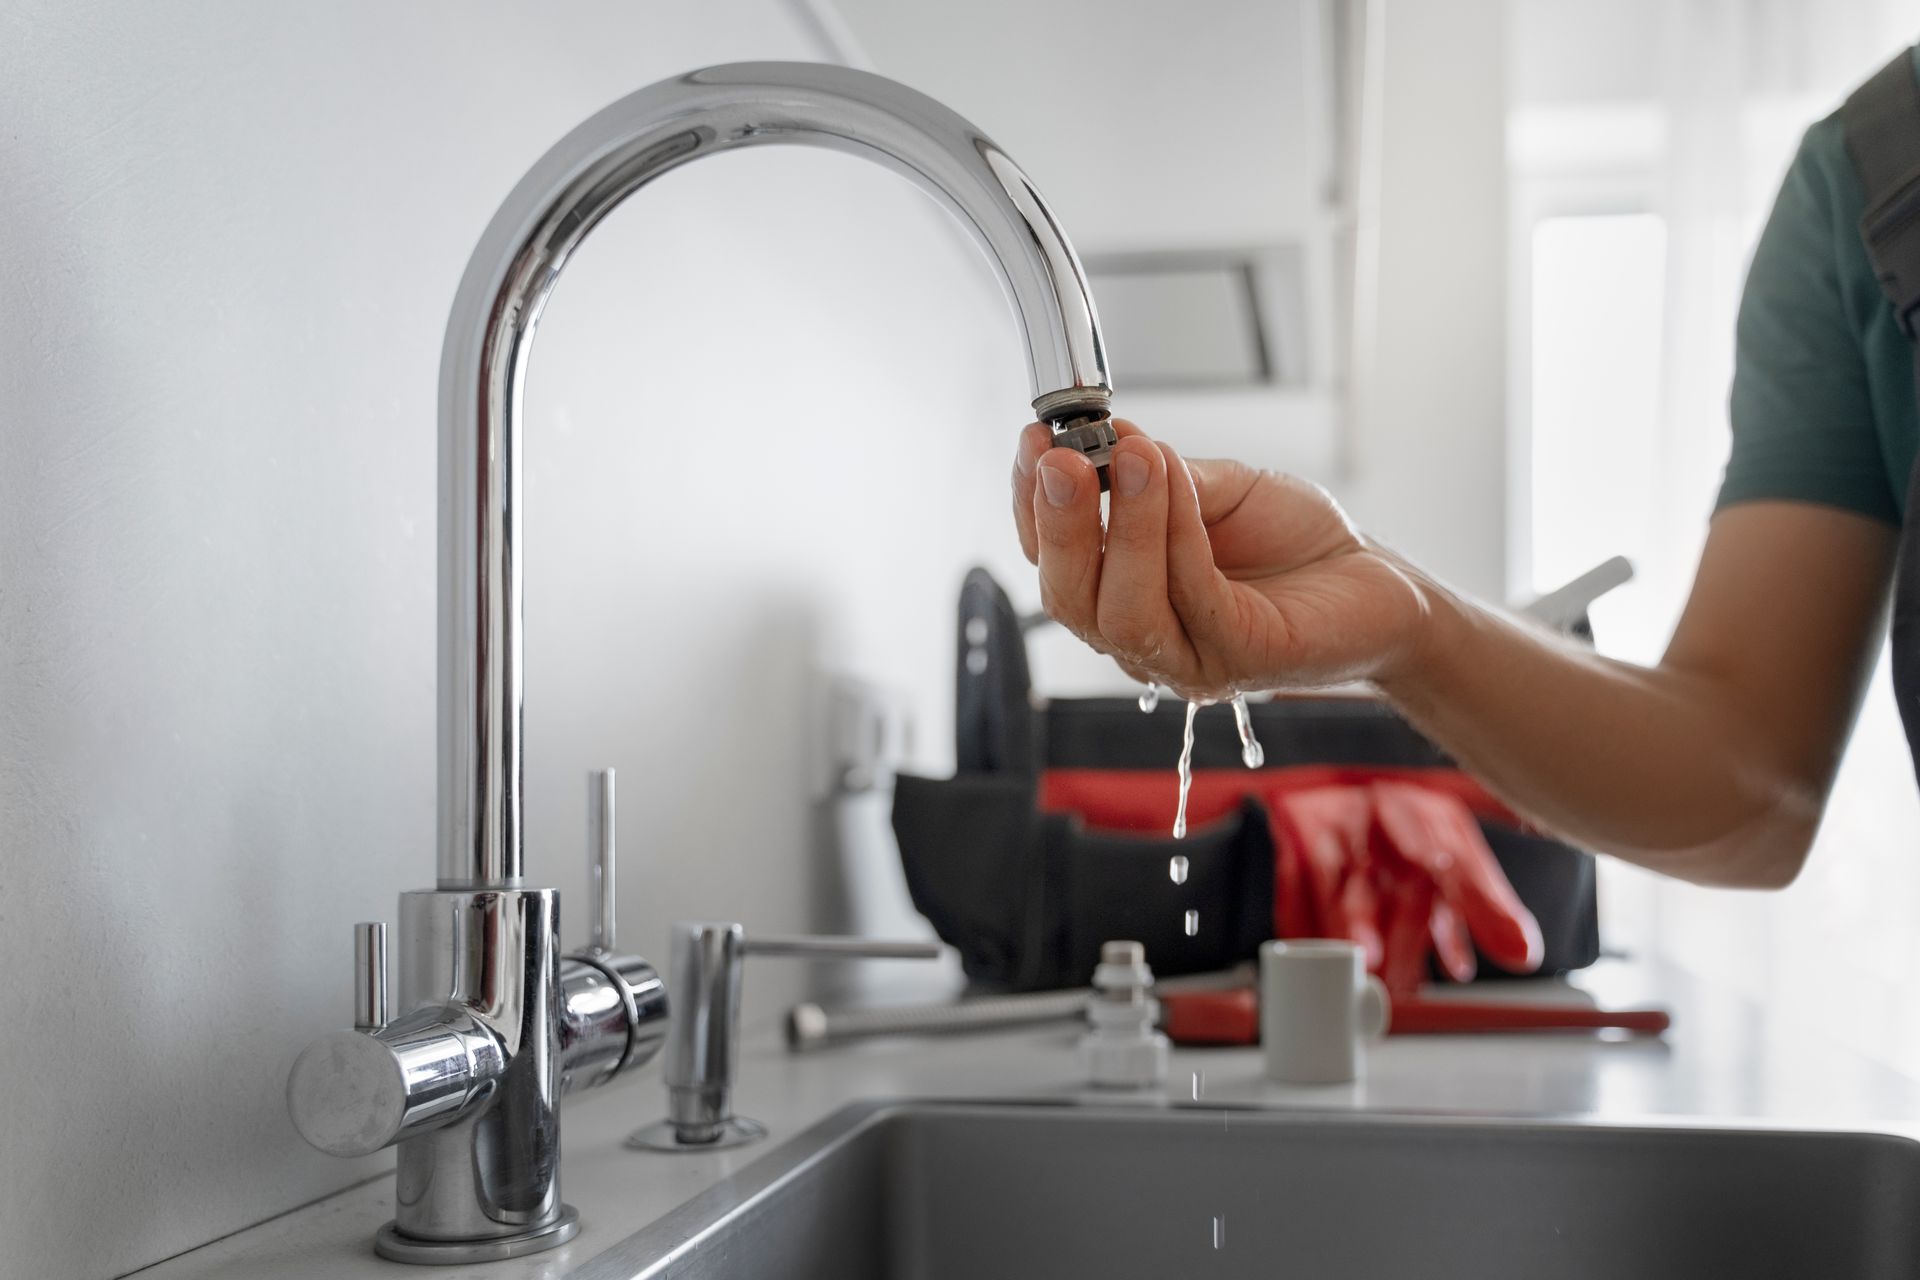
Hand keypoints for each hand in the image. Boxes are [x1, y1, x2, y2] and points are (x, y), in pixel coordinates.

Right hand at [1011, 420, 1434, 699]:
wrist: (1376, 583)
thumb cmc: (1294, 542)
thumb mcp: (1216, 489)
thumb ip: (1163, 477)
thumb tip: (1112, 439)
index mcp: (1121, 594)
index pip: (1050, 560)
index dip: (1031, 503)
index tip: (1035, 442)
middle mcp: (1143, 639)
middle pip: (1068, 599)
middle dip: (1060, 525)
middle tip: (1065, 459)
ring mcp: (1188, 658)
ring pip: (1121, 611)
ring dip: (1122, 527)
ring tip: (1135, 458)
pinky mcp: (1241, 660)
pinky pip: (1194, 598)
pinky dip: (1179, 535)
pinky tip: (1179, 482)